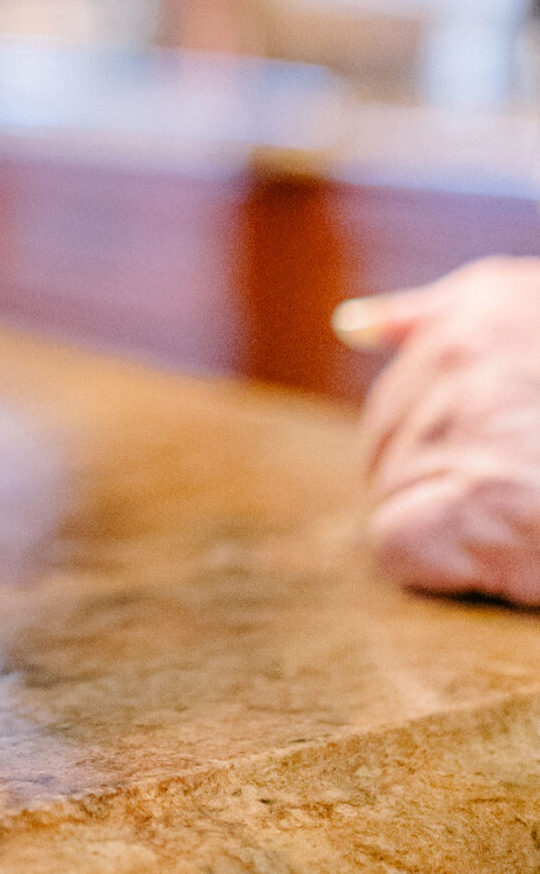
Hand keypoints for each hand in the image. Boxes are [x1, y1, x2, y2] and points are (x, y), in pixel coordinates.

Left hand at [337, 262, 539, 604]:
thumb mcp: (526, 318)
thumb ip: (440, 318)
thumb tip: (351, 325)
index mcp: (483, 309)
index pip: (397, 400)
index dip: (441, 452)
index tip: (498, 473)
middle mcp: (465, 358)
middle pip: (384, 448)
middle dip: (435, 484)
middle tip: (515, 500)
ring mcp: (470, 430)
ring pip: (390, 496)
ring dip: (447, 523)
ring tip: (526, 522)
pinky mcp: (476, 507)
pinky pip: (398, 543)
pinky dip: (438, 564)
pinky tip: (499, 558)